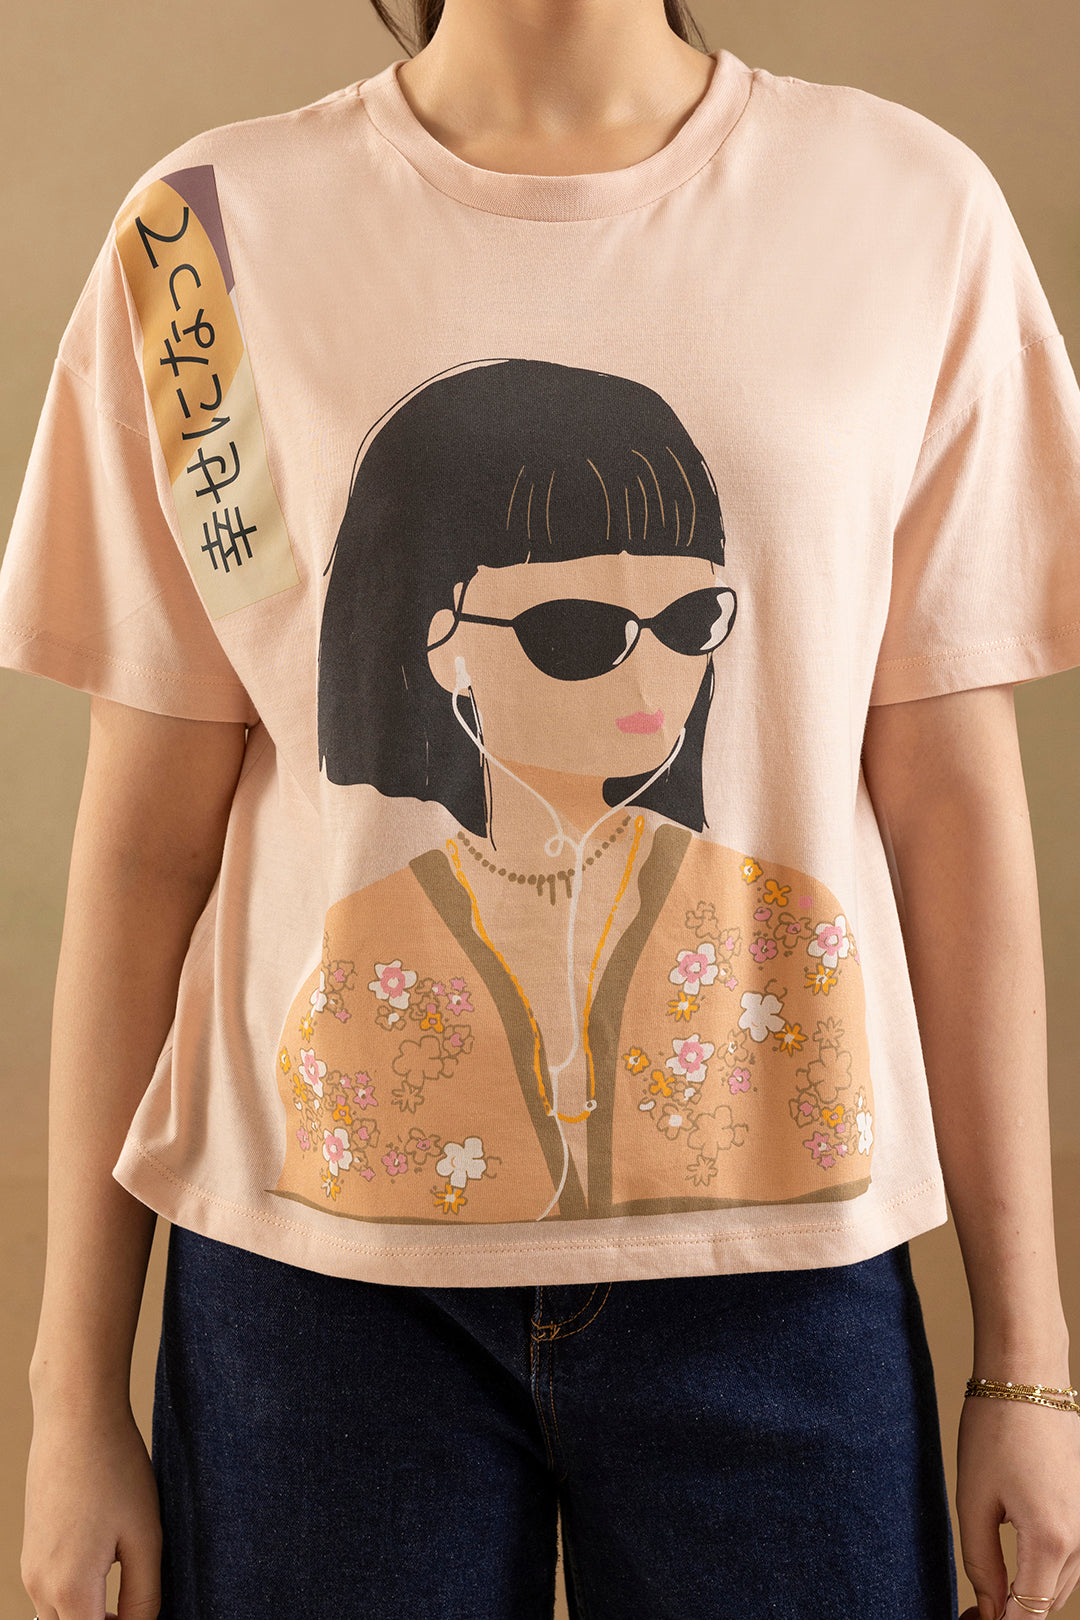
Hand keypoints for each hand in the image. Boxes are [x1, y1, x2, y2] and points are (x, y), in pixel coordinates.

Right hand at [21, 1394, 161, 1619]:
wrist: (75, 1419)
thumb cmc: (116, 1471)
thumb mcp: (146, 1536)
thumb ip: (144, 1596)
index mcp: (71, 1590)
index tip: (145, 1617)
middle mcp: (41, 1587)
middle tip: (138, 1611)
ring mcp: (31, 1569)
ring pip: (59, 1618)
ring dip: (90, 1618)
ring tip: (126, 1601)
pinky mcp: (31, 1551)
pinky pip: (51, 1594)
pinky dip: (77, 1599)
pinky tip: (107, 1574)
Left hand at [955, 1393, 1079, 1616]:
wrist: (1027, 1378)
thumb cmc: (994, 1430)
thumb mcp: (973, 1500)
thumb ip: (981, 1563)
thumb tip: (988, 1609)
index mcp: (1052, 1540)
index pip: (1029, 1613)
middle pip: (1047, 1603)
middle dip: (1011, 1613)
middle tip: (972, 1610)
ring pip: (1060, 1583)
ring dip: (1029, 1592)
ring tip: (987, 1589)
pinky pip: (1070, 1557)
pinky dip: (1043, 1567)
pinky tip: (1014, 1560)